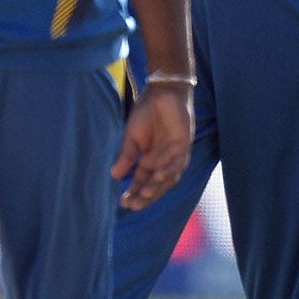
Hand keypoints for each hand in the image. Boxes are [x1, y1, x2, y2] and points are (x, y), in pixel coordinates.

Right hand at [111, 82, 193, 210]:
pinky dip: (168, 170)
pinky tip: (157, 176)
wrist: (161, 93)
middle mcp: (162, 161)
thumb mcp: (131, 137)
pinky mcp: (184, 146)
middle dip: (145, 196)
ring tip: (144, 194)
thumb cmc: (146, 113)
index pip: (141, 182)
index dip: (133, 193)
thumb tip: (114, 176)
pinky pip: (178, 163)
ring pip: (168, 178)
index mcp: (148, 160)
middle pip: (155, 185)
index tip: (123, 204)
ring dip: (157, 187)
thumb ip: (126, 156)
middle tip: (133, 205)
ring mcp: (173, 155)